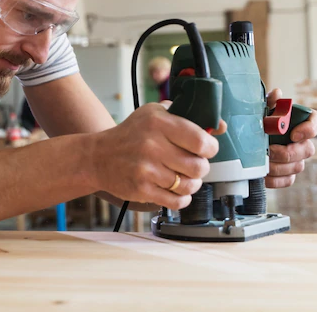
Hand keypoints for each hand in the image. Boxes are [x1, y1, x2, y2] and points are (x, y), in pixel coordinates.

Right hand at [89, 101, 225, 210]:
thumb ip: (185, 115)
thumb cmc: (131, 134)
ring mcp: (146, 169)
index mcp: (159, 122)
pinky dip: (181, 198)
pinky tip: (174, 190)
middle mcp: (152, 145)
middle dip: (200, 167)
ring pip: (189, 185)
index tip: (205, 149)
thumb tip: (219, 126)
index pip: (201, 141)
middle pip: (199, 166)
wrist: (97, 157)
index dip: (210, 148)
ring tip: (182, 177)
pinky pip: (176, 201)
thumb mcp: (154, 114)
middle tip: (191, 164)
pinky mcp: (142, 189)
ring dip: (190, 183)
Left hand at [265, 88, 316, 187]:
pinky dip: (276, 179)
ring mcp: (298, 159)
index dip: (310, 128)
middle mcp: (303, 140)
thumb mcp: (263, 110)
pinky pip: (288, 180)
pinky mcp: (289, 173)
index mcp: (300, 120)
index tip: (294, 133)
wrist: (246, 138)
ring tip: (262, 163)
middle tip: (270, 151)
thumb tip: (277, 93)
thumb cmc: (260, 121)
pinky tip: (264, 175)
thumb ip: (270, 102)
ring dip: (279, 166)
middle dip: (288, 152)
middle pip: (307, 149)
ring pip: (297, 166)